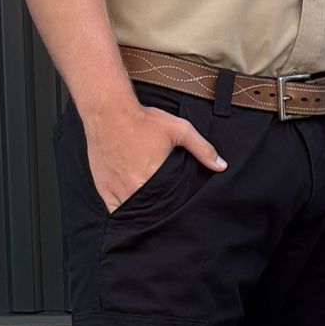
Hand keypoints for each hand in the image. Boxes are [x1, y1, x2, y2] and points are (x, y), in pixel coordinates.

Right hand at [84, 102, 225, 211]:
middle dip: (160, 214)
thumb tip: (221, 166)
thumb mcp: (179, 130)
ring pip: (133, 212)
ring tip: (152, 213)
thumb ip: (202, 149)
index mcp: (152, 178)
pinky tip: (132, 210)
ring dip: (142, 213)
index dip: (175, 209)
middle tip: (168, 212)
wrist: (108, 112)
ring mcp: (116, 189)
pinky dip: (123, 211)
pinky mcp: (103, 187)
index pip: (169, 205)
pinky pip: (114, 210)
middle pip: (150, 212)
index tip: (180, 211)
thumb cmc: (143, 120)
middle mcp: (133, 188)